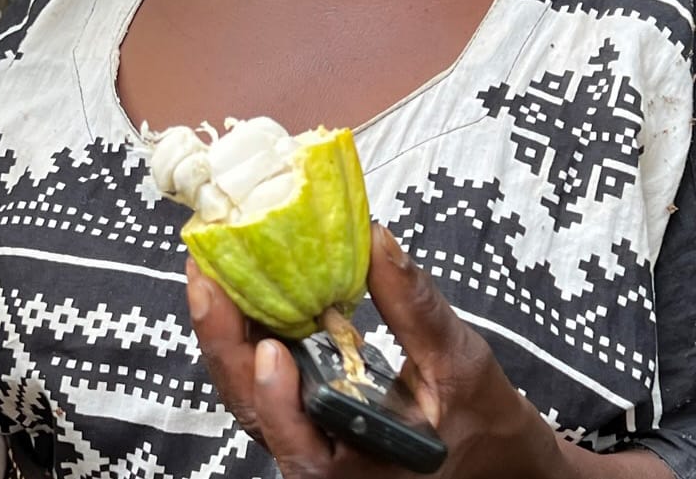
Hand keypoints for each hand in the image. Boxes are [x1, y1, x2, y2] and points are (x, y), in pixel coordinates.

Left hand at [187, 224, 571, 478]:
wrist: (489, 451)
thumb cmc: (480, 420)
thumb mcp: (460, 364)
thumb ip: (416, 310)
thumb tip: (377, 240)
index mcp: (354, 469)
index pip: (300, 450)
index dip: (277, 404)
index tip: (270, 353)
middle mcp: (316, 458)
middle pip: (253, 408)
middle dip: (223, 342)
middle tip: (206, 274)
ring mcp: (301, 431)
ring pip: (245, 387)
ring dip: (226, 328)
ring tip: (212, 264)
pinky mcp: (298, 404)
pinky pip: (259, 371)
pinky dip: (247, 327)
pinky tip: (239, 280)